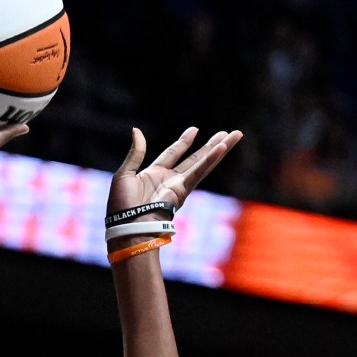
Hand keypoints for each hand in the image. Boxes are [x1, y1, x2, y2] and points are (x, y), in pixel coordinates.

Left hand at [107, 125, 242, 215]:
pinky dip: (210, 160)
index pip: (173, 153)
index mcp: (154, 174)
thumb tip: (136, 130)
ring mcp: (178, 186)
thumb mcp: (124, 173)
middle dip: (211, 145)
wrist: (126, 226)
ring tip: (235, 136)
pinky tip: (222, 148)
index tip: (195, 130)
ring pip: (202, 163)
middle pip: (195, 158)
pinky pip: (198, 172)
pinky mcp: (182, 191)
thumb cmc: (121, 206)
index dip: (184, 142)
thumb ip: (135, 152)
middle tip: (227, 133)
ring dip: (219, 149)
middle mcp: (170, 179)